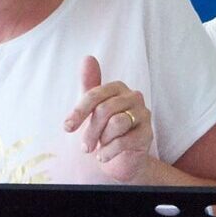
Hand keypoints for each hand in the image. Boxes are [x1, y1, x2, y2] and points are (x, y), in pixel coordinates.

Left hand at [64, 56, 155, 178]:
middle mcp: (134, 97)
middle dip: (90, 130)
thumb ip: (90, 84)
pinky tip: (103, 157)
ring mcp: (144, 115)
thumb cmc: (106, 131)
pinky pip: (124, 140)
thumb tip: (88, 58)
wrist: (124, 158)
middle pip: (105, 109)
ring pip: (117, 123)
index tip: (67, 128)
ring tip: (99, 148)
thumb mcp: (93, 108)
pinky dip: (109, 151)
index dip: (79, 111)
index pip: (95, 94)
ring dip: (102, 139)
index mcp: (118, 88)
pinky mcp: (148, 134)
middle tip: (83, 146)